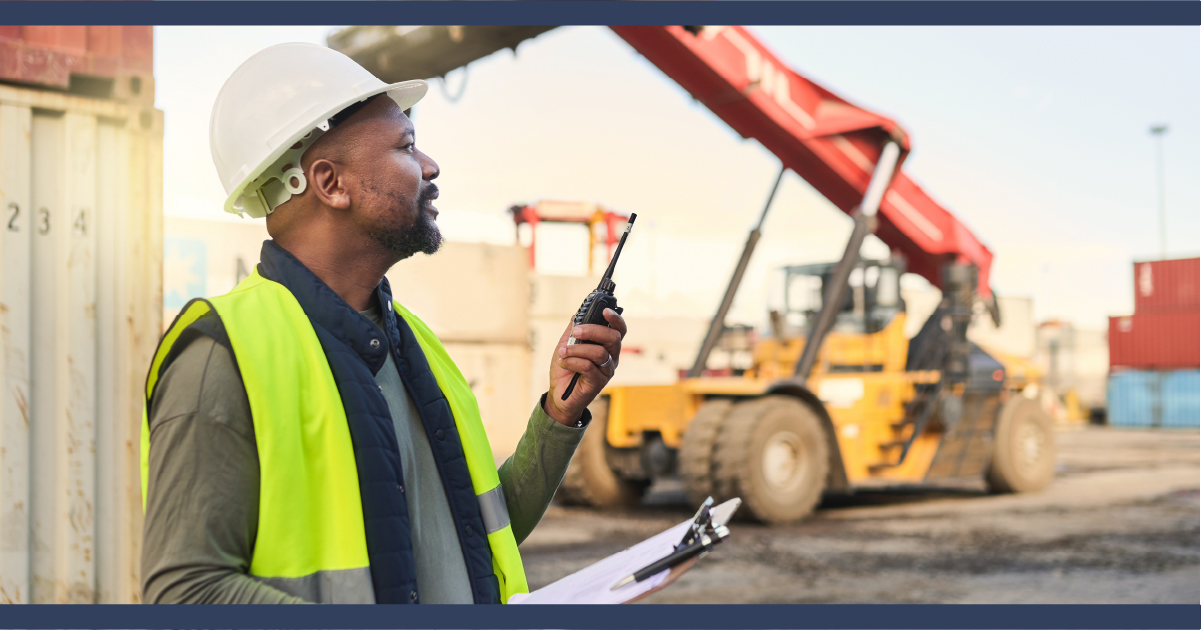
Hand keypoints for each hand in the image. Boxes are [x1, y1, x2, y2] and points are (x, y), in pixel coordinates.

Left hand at [544, 308, 626, 424]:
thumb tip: (577, 314)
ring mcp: (606, 370)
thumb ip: (573, 331)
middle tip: (575, 332)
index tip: (605, 311)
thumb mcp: (566, 345)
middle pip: (613, 338)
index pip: (619, 330)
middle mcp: (611, 357)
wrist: (559, 394)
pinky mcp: (598, 382)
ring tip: (563, 352)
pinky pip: (588, 366)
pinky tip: (564, 363)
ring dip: (577, 349)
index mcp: (606, 346)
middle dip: (592, 331)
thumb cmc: (565, 369)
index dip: (615, 319)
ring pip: (599, 353)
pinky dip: (573, 361)